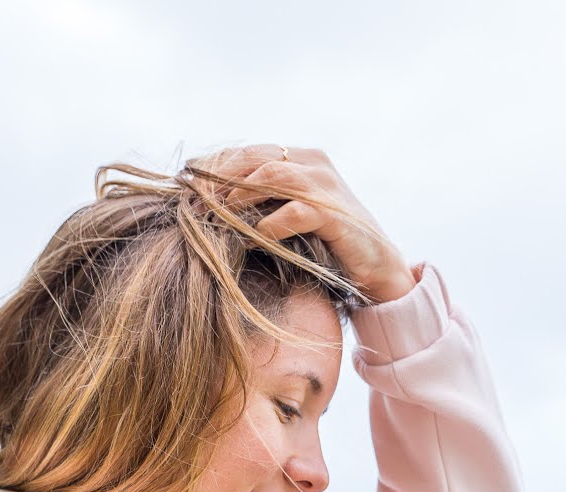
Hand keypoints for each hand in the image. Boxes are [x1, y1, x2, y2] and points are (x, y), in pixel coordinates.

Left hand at [195, 144, 415, 302]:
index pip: (249, 151)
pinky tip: (250, 238)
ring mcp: (325, 186)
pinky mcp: (334, 214)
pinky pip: (294, 211)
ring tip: (216, 217)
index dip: (216, 167)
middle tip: (194, 202)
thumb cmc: (328, 246)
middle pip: (255, 156)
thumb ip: (265, 204)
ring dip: (239, 196)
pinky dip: (268, 223)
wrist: (377, 267)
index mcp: (301, 158)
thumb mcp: (291, 217)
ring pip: (272, 175)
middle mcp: (313, 163)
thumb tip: (215, 209)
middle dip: (221, 178)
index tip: (188, 187)